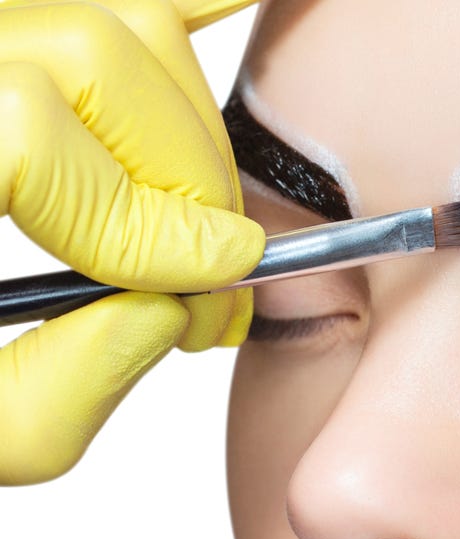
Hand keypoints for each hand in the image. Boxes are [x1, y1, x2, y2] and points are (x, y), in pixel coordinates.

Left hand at [0, 0, 264, 483]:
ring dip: (189, 122)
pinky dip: (195, 6)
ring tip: (195, 217)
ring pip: (117, 18)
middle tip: (210, 278)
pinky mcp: (8, 36)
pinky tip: (254, 1)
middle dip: (189, 180)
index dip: (141, 216)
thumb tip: (172, 308)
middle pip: (93, 54)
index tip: (205, 292)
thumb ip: (54, 397)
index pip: (23, 127)